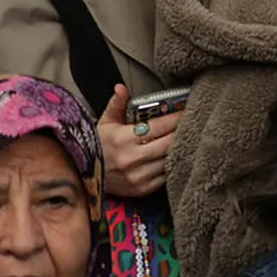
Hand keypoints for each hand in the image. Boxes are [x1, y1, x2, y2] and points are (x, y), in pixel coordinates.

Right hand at [96, 84, 182, 198]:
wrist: (84, 177)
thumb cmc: (98, 147)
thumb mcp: (105, 123)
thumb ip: (117, 104)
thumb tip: (121, 88)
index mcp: (124, 139)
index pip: (159, 126)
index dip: (175, 117)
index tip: (185, 111)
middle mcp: (132, 158)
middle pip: (169, 143)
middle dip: (182, 132)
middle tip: (192, 123)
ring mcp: (138, 176)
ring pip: (169, 159)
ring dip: (179, 148)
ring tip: (186, 138)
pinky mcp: (142, 189)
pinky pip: (165, 176)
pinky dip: (171, 165)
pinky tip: (174, 156)